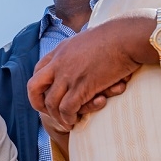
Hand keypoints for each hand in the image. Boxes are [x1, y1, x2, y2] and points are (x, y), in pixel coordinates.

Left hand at [28, 15, 152, 129]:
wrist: (127, 38)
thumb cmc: (115, 37)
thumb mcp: (87, 40)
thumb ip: (78, 50)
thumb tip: (82, 53)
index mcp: (60, 51)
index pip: (38, 71)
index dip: (40, 87)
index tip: (47, 96)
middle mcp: (59, 63)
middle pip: (34, 87)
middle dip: (38, 103)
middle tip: (48, 113)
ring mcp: (68, 75)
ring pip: (51, 103)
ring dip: (57, 117)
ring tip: (66, 122)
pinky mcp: (82, 86)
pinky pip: (67, 109)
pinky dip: (68, 118)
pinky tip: (74, 121)